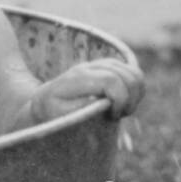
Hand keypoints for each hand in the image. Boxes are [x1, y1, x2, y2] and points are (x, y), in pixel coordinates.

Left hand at [28, 58, 144, 123]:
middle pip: (126, 75)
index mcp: (77, 79)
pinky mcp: (107, 67)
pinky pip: (132, 72)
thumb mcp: (60, 115)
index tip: (114, 116)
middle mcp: (88, 68)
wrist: (44, 102)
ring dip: (136, 93)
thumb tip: (105, 103)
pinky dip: (136, 88)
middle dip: (130, 98)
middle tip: (119, 115)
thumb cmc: (51, 112)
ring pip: (133, 72)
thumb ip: (82, 108)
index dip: (121, 98)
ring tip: (122, 109)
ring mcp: (98, 65)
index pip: (111, 79)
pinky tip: (125, 102)